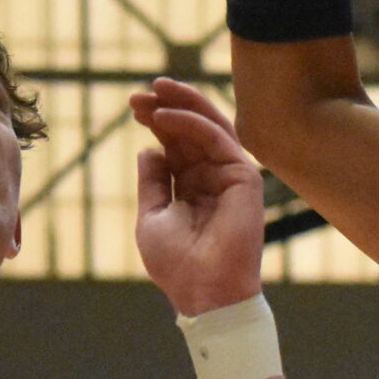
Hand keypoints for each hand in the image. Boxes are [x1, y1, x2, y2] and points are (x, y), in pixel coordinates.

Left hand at [131, 78, 267, 315]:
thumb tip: (149, 149)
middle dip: (167, 106)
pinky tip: (166, 116)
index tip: (133, 104)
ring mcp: (230, 176)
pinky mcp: (244, 178)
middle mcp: (213, 177)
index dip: (156, 121)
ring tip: (155, 88)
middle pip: (192, 130)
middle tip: (141, 91)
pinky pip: (218, 140)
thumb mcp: (152, 216)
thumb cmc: (176, 263)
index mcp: (192, 187)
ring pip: (209, 126)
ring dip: (182, 104)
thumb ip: (153, 182)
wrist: (203, 290)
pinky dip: (192, 123)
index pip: (176, 143)